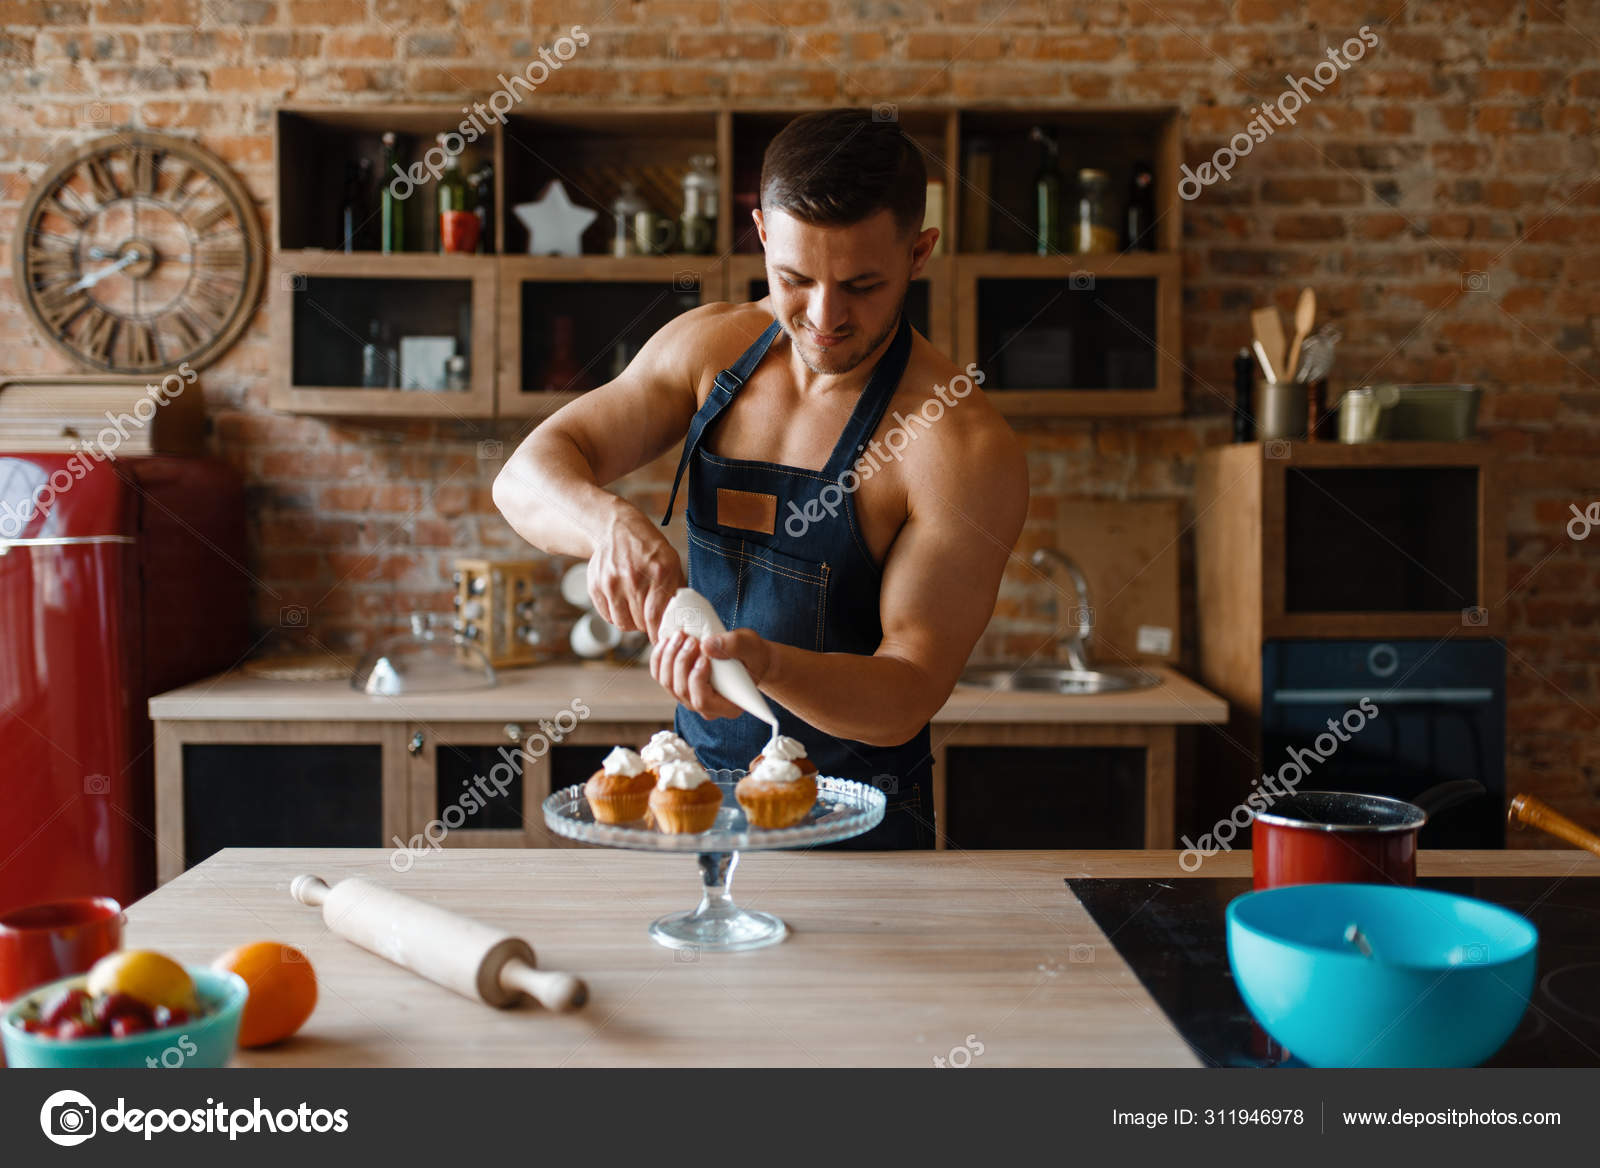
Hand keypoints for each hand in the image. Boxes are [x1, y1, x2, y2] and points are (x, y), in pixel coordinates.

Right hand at [586, 503, 684, 635]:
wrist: (617, 529)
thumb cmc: (649, 548)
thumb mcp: (671, 562)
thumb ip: (676, 589)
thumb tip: (681, 618)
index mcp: (658, 572)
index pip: (655, 615)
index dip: (658, 633)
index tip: (661, 640)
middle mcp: (632, 577)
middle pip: (639, 622)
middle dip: (647, 627)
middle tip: (650, 623)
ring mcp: (611, 582)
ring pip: (622, 622)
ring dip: (631, 624)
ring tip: (636, 615)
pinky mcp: (595, 585)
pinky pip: (607, 615)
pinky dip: (616, 616)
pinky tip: (623, 606)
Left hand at [650, 627, 772, 719]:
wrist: (747, 656)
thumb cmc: (752, 655)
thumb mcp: (751, 646)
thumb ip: (734, 645)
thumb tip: (706, 645)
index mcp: (728, 706)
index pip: (703, 701)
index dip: (697, 680)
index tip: (703, 657)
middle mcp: (706, 706)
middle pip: (682, 690)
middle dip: (681, 662)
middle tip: (689, 638)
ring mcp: (690, 697)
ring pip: (668, 682)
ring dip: (670, 657)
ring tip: (680, 635)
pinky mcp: (679, 684)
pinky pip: (660, 675)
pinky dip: (660, 657)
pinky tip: (667, 641)